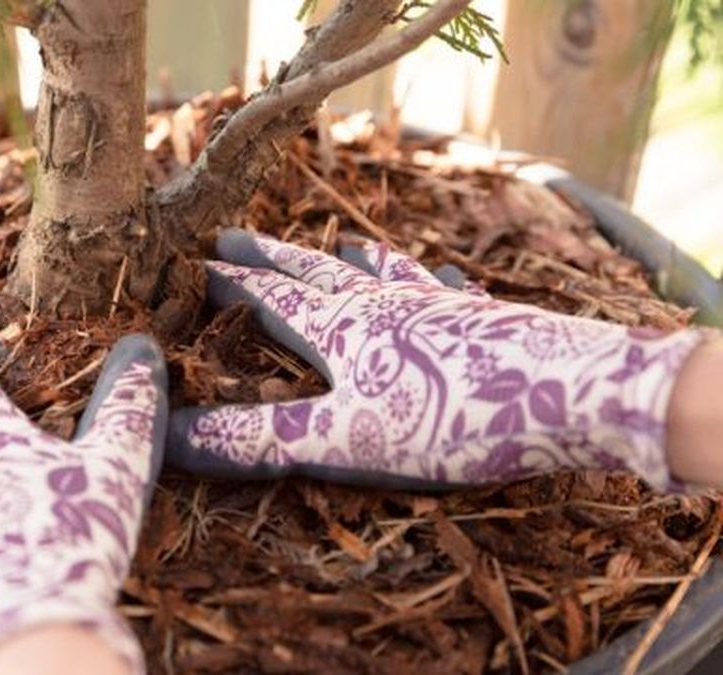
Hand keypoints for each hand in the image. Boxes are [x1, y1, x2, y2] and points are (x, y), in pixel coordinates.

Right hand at [167, 229, 706, 490]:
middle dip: (270, 257)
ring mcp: (437, 306)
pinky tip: (440, 274)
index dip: (228, 284)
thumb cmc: (452, 418)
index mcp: (342, 329)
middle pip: (315, 273)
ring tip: (337, 243)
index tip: (191, 264)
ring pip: (381, 271)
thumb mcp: (344, 439)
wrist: (575, 393)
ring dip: (350, 258)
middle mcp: (384, 303)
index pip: (269, 298)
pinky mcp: (485, 319)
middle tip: (233, 234)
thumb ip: (261, 438)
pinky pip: (447, 290)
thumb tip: (171, 436)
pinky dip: (431, 279)